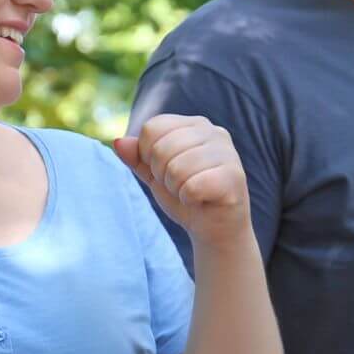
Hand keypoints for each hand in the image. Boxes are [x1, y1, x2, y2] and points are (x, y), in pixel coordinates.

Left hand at [114, 114, 249, 248]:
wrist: (214, 229)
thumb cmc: (185, 196)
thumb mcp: (154, 175)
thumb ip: (137, 158)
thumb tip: (119, 142)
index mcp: (194, 124)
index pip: (152, 128)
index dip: (147, 155)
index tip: (164, 171)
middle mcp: (214, 132)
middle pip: (161, 148)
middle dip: (161, 175)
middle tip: (179, 185)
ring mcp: (227, 152)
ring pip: (176, 168)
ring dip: (176, 189)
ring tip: (190, 193)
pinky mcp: (234, 176)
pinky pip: (192, 186)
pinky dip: (189, 199)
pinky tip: (201, 200)